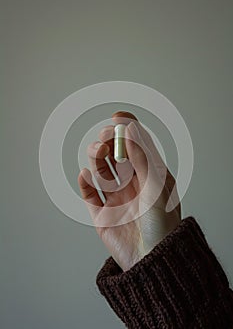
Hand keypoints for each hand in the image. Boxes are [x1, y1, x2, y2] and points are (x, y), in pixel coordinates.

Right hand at [78, 111, 180, 270]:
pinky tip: (85, 175)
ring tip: (97, 154)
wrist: (153, 261)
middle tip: (105, 139)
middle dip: (108, 141)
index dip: (127, 129)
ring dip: (96, 157)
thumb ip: (142, 158)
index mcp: (150, 175)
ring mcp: (116, 197)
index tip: (117, 118)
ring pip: (101, 169)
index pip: (137, 145)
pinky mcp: (102, 213)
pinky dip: (85, 182)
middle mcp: (132, 183)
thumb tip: (130, 128)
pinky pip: (90, 193)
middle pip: (115, 154)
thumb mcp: (156, 186)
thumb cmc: (162, 224)